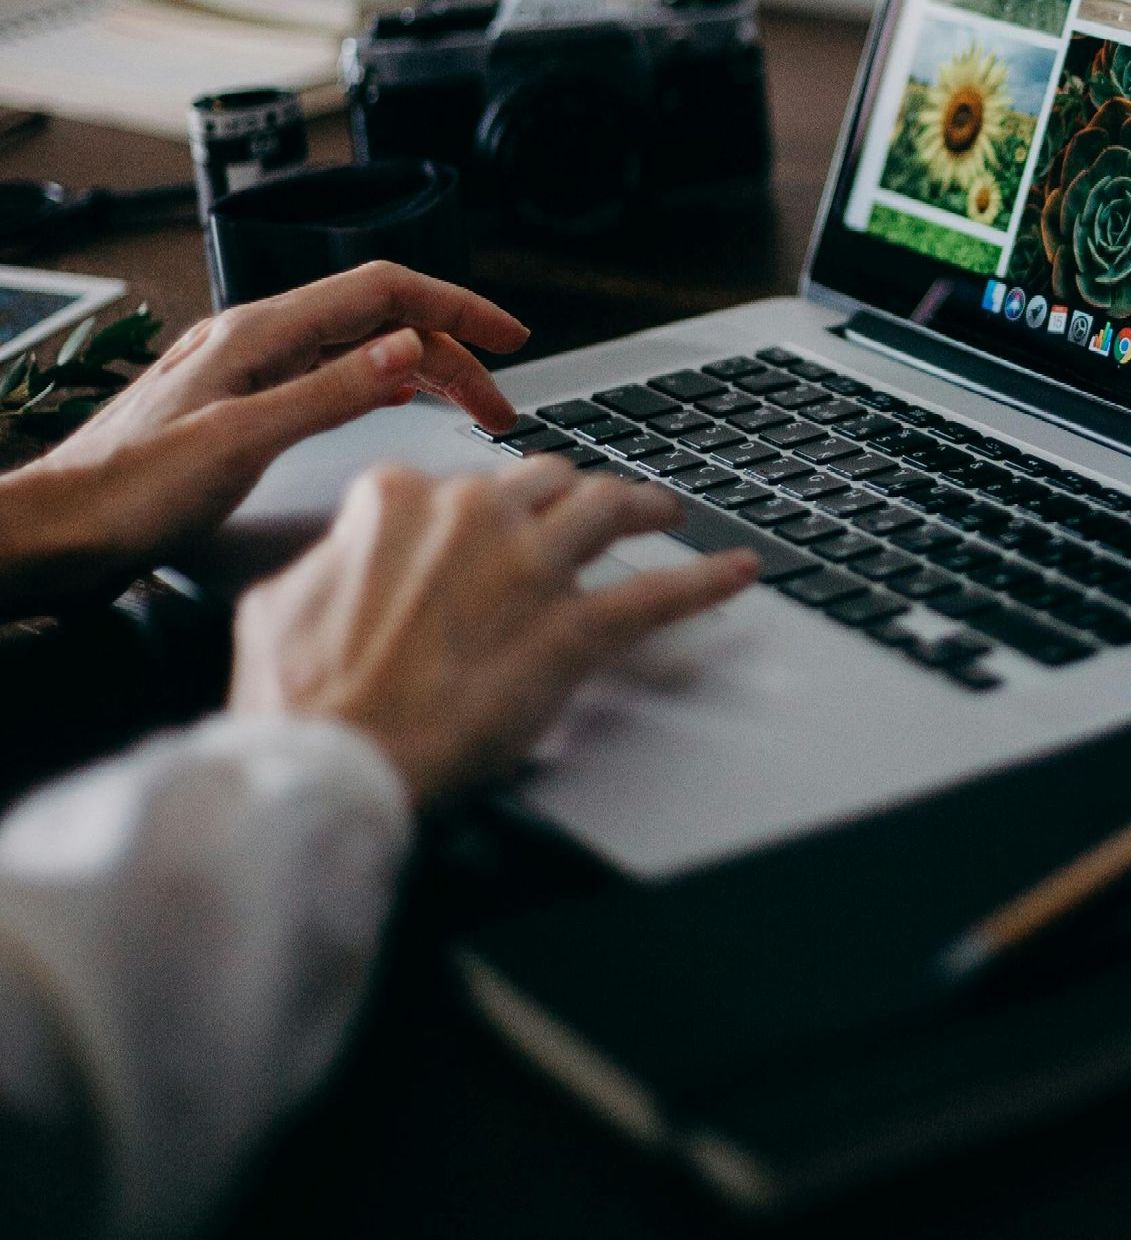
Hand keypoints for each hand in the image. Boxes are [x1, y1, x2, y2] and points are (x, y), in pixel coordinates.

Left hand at [0, 264, 528, 617]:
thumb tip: (408, 347)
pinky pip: (329, 380)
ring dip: (420, 375)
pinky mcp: (241, 408)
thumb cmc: (129, 492)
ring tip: (469, 413)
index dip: (455, 306)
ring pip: (357, 352)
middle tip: (499, 406)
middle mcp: (256, 341)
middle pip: (378, 323)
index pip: (382, 291)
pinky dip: (379, 390)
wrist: (58, 531)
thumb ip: (332, 392)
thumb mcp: (242, 441)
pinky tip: (396, 409)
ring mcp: (248, 373)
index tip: (508, 334)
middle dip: (450, 354)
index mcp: (260, 333)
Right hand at [229, 458, 760, 805]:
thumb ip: (328, 563)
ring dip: (643, 507)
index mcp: (400, 500)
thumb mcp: (282, 603)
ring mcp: (531, 568)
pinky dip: (706, 581)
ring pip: (607, 508)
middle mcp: (474, 515)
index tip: (482, 529)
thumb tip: (341, 561)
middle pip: (543, 482)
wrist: (334, 758)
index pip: (454, 482)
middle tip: (586, 511)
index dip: (473, 510)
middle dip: (566, 495)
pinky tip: (739, 571)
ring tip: (664, 511)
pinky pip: (658, 594)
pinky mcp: (573, 629)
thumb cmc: (301, 698)